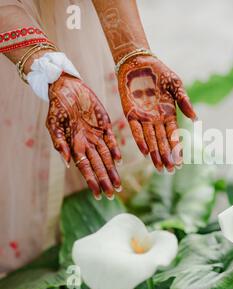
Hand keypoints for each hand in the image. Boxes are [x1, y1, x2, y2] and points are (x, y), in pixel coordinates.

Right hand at [47, 73, 121, 199]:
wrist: (67, 88)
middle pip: (98, 166)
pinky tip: (119, 162)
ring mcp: (97, 135)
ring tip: (118, 184)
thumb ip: (59, 144)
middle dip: (105, 180)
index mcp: (74, 146)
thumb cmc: (57, 107)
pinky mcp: (105, 125)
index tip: (98, 195)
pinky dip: (115, 151)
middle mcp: (87, 143)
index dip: (92, 181)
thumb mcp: (53, 125)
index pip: (85, 168)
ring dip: (112, 170)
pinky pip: (111, 140)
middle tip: (113, 194)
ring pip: (107, 157)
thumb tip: (66, 163)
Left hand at [117, 55, 196, 171]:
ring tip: (159, 167)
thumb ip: (185, 102)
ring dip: (155, 153)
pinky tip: (146, 152)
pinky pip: (136, 130)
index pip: (174, 135)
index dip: (177, 148)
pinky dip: (141, 140)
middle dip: (166, 156)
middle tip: (170, 170)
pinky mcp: (131, 113)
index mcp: (169, 114)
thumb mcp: (176, 85)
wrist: (139, 61)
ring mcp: (144, 117)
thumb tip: (196, 119)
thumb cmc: (160, 72)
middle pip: (162, 141)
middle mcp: (157, 119)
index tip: (180, 162)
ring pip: (150, 139)